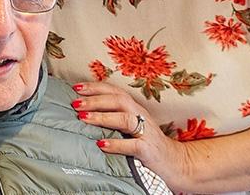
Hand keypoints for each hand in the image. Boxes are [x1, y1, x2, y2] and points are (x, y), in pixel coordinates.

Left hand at [71, 81, 194, 189]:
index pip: (115, 91)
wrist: (174, 162)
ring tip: (83, 118)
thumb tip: (83, 112)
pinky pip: (132, 145)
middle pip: (118, 100)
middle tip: (75, 103)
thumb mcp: (130, 126)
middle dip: (95, 100)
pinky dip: (116, 144)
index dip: (96, 87)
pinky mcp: (149, 150)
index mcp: (134, 107)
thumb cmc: (145, 142)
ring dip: (102, 117)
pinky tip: (101, 145)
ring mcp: (146, 132)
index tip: (76, 87)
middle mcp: (140, 115)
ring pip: (124, 119)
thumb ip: (112, 117)